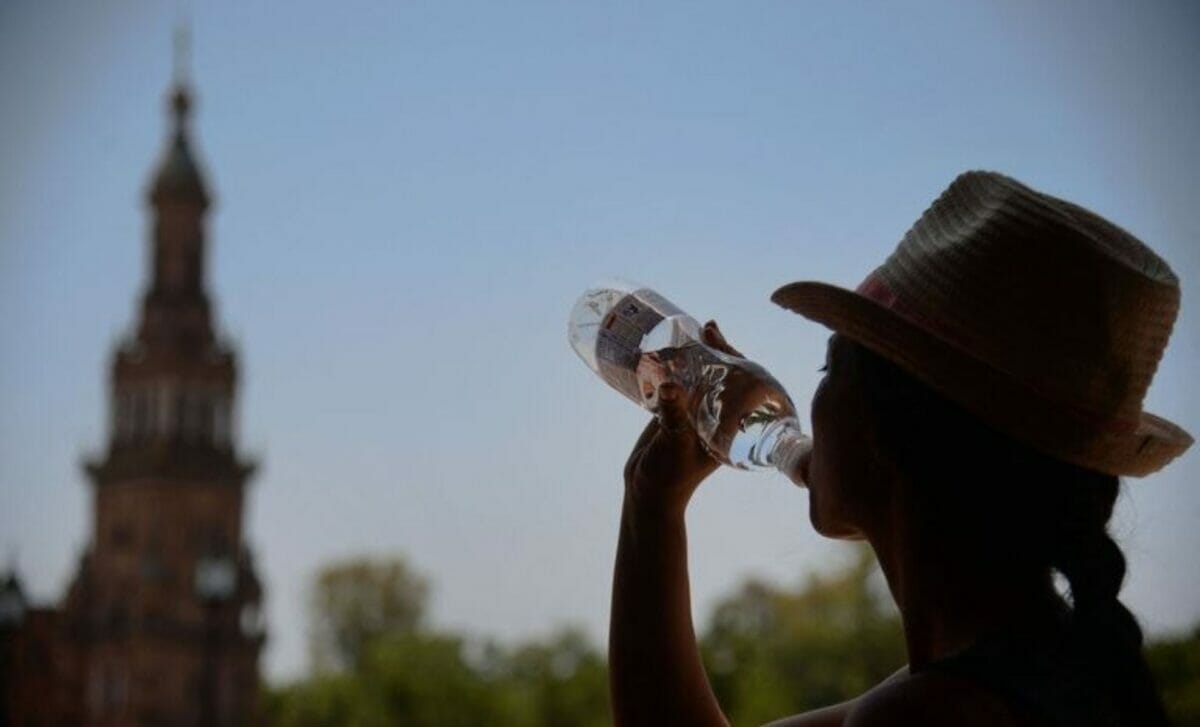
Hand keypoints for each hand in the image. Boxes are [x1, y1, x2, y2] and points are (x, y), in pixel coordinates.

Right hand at [622, 321, 743, 512]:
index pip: (743, 385)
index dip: (736, 359)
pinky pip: (681, 382)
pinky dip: (676, 365)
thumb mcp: (674, 444)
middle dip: (717, 350)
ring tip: (690, 331)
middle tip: (707, 328)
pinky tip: (669, 349)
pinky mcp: (676, 411)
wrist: (646, 490)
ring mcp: (697, 412)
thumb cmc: (669, 475)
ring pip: (702, 376)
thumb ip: (673, 417)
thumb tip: (670, 386)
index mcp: (729, 425)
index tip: (722, 340)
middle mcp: (717, 416)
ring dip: (697, 354)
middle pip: (724, 375)